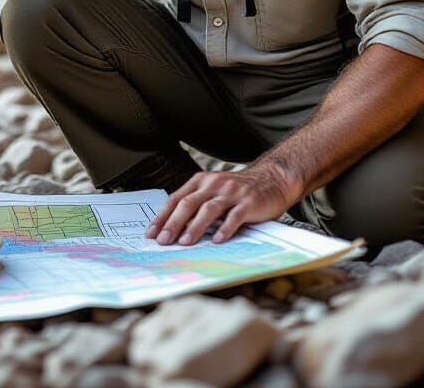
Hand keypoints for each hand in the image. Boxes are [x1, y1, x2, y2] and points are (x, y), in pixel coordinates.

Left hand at [145, 162, 300, 245]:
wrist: (271, 180)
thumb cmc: (237, 191)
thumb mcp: (213, 191)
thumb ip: (196, 204)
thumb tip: (173, 229)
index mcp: (201, 181)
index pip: (176, 199)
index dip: (162, 216)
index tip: (152, 233)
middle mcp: (214, 184)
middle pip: (189, 203)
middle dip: (173, 223)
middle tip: (164, 241)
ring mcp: (231, 192)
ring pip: (208, 209)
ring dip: (195, 227)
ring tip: (185, 242)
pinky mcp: (249, 202)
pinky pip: (234, 216)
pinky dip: (224, 228)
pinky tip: (217, 240)